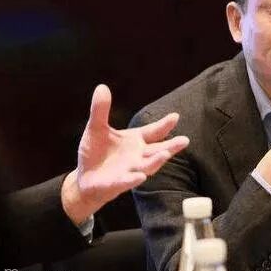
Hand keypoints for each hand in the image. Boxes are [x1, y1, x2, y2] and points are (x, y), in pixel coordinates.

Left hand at [61, 84, 189, 224]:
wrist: (85, 178)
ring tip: (165, 154)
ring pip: (146, 166)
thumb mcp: (96, 128)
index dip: (164, 125)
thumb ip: (101, 110)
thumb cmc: (96, 152)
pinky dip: (133, 179)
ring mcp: (129, 170)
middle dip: (171, 146)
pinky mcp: (116, 184)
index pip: (153, 132)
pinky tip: (140, 176)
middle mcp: (137, 156)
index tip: (175, 116)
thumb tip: (102, 87)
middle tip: (185, 140)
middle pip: (157, 151)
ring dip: (156, 161)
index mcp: (136, 141)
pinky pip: (126, 181)